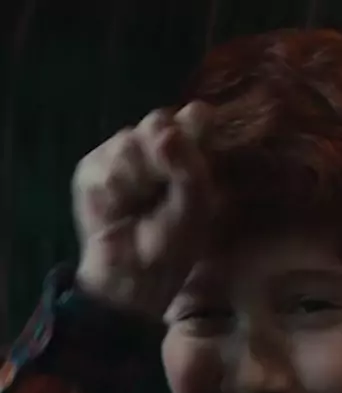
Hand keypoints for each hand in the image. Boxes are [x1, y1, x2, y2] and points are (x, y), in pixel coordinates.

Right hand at [72, 102, 212, 318]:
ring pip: (129, 140)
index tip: (194, 154)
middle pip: (158, 120)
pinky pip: (105, 164)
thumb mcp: (196, 208)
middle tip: (164, 190)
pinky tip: (119, 207)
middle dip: (164, 157)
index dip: (194, 128)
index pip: (194, 116)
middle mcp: (154, 146)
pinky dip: (117, 188)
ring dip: (140, 177)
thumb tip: (166, 132)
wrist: (132, 275)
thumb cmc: (172, 245)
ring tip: (141, 205)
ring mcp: (121, 153)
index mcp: (188, 153)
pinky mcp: (92, 168)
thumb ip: (190, 167)